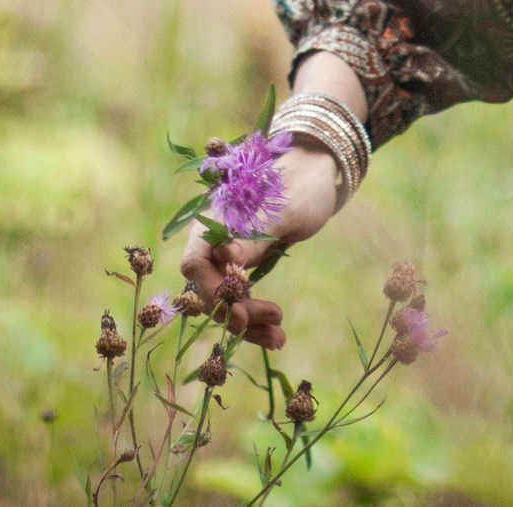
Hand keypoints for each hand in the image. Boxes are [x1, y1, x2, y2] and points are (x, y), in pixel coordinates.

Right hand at [177, 143, 344, 349]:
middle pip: (208, 287)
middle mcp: (214, 238)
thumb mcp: (284, 211)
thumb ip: (254, 236)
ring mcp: (227, 252)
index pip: (194, 263)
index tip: (240, 313)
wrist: (317, 173)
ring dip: (248, 322)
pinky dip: (254, 316)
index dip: (212, 292)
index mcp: (215, 219)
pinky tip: (275, 334)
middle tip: (275, 322)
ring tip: (280, 339)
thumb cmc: (301, 185)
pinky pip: (240, 295)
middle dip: (235, 312)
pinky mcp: (243, 263)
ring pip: (225, 297)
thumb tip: (226, 261)